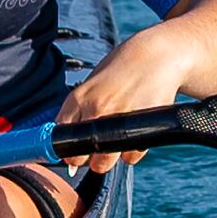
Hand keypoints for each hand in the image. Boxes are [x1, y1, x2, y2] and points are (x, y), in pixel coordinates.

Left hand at [53, 25, 202, 174]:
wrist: (157, 55)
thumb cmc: (121, 71)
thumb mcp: (92, 84)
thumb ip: (79, 112)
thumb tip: (64, 144)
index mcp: (79, 98)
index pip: (59, 138)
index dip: (65, 149)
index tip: (72, 151)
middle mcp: (96, 109)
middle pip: (79, 157)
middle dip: (85, 160)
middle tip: (95, 151)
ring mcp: (119, 118)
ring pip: (103, 162)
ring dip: (108, 160)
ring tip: (116, 143)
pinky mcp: (142, 126)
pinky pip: (130, 156)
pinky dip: (131, 152)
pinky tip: (134, 135)